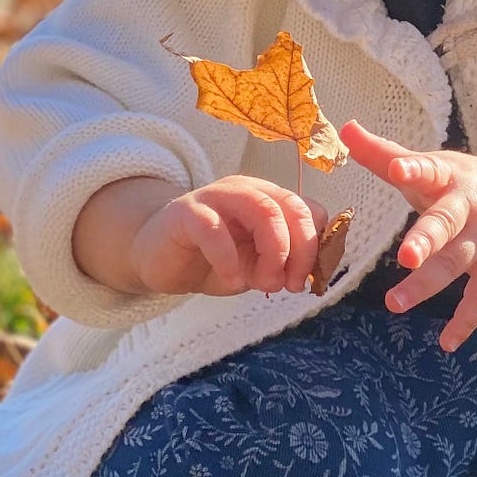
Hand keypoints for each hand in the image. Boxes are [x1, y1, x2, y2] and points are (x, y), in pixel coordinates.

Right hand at [130, 175, 329, 297]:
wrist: (161, 258)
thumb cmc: (212, 260)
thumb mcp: (255, 266)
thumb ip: (281, 265)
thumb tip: (303, 277)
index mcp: (270, 199)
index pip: (309, 211)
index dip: (316, 247)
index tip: (308, 280)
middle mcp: (247, 191)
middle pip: (291, 208)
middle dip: (301, 251)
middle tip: (290, 286)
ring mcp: (217, 197)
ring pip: (263, 210)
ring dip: (274, 252)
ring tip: (265, 284)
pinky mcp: (186, 213)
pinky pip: (214, 230)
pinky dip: (229, 259)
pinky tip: (232, 281)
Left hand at [341, 121, 476, 351]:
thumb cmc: (465, 181)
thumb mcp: (431, 164)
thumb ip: (384, 154)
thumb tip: (344, 127)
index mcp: (448, 177)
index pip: (429, 170)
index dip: (413, 168)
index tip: (398, 168)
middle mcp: (468, 209)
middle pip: (445, 224)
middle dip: (426, 240)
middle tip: (405, 257)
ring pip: (454, 265)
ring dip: (426, 286)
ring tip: (394, 304)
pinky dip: (464, 322)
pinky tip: (446, 343)